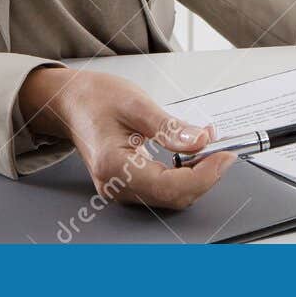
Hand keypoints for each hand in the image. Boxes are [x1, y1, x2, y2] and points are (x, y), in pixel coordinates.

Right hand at [16, 68, 232, 208]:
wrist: (70, 102)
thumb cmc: (95, 99)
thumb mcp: (136, 104)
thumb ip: (170, 127)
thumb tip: (201, 141)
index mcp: (114, 167)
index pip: (170, 187)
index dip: (205, 175)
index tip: (225, 156)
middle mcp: (116, 187)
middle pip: (173, 197)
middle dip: (205, 175)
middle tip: (223, 149)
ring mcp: (120, 190)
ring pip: (170, 196)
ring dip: (196, 176)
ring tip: (209, 148)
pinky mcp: (126, 186)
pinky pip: (162, 189)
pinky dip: (183, 175)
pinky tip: (191, 156)